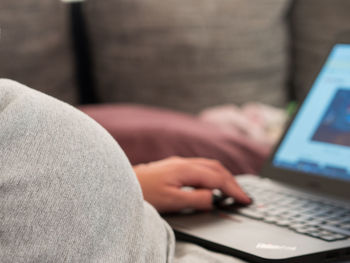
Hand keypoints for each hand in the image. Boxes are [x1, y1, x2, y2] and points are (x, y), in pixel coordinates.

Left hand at [133, 156, 250, 212]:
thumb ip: (196, 199)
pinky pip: (200, 167)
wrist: (122, 184)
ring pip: (209, 165)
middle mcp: (184, 162)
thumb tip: (213, 197)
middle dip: (232, 181)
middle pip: (216, 167)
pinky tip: (211, 183)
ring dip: (223, 176)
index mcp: (186, 169)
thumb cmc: (144, 193)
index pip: (217, 178)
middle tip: (242, 195)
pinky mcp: (174, 166)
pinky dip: (212, 175)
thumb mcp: (172, 201)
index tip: (245, 199)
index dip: (233, 189)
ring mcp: (178, 162)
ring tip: (231, 189)